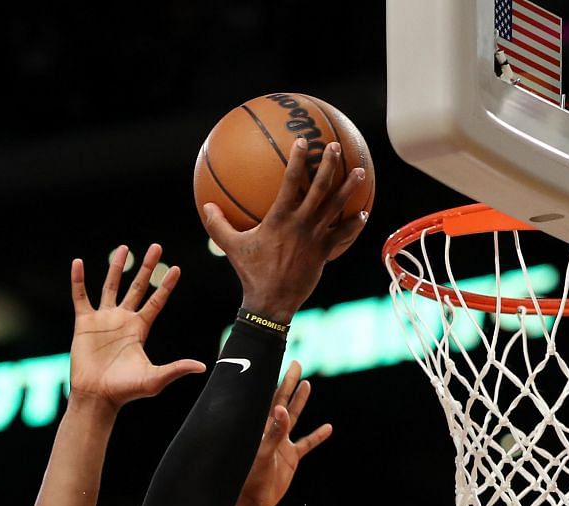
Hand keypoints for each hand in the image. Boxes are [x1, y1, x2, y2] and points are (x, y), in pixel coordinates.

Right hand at [68, 245, 207, 409]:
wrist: (96, 396)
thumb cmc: (125, 390)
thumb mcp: (154, 379)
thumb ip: (176, 369)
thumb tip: (202, 367)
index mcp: (140, 329)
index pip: (157, 301)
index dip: (166, 286)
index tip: (176, 269)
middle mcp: (123, 320)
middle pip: (137, 287)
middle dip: (147, 267)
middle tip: (157, 247)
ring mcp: (103, 320)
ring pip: (111, 286)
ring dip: (117, 267)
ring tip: (124, 248)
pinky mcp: (84, 323)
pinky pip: (80, 297)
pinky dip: (78, 280)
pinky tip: (77, 263)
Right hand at [202, 138, 368, 321]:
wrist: (272, 301)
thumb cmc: (251, 272)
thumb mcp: (232, 247)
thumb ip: (218, 225)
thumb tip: (206, 207)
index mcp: (280, 218)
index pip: (291, 181)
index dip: (299, 159)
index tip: (304, 141)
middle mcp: (301, 223)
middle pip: (321, 187)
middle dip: (330, 163)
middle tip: (336, 146)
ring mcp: (316, 236)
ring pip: (337, 206)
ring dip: (350, 187)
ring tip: (361, 172)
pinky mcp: (325, 251)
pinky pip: (344, 234)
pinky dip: (354, 223)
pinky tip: (362, 214)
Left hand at [235, 360, 333, 505]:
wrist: (253, 503)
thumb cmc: (249, 479)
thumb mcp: (262, 455)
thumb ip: (272, 433)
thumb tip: (281, 409)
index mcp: (260, 428)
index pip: (269, 398)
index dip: (276, 381)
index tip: (281, 362)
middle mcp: (271, 432)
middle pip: (282, 401)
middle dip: (289, 383)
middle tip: (296, 363)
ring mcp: (282, 444)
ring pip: (294, 418)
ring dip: (300, 402)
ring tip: (307, 385)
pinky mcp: (291, 458)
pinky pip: (306, 444)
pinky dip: (317, 436)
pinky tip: (328, 428)